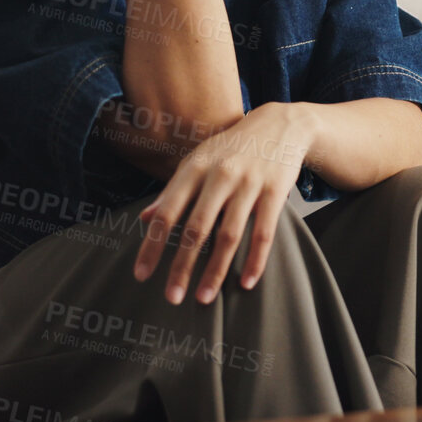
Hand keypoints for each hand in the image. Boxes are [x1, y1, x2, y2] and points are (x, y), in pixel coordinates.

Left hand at [132, 101, 311, 304]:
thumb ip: (172, 191)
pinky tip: (247, 282)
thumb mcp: (198, 161)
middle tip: (172, 297)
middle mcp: (219, 175)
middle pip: (195, 229)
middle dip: (181, 266)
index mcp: (194, 168)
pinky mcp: (275, 191)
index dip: (153, 245)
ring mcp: (248, 183)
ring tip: (204, 297)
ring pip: (228, 235)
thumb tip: (144, 218)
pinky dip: (255, 260)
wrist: (280, 124)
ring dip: (215, 270)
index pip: (167, 213)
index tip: (142, 275)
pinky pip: (264, 232)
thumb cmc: (232, 147)